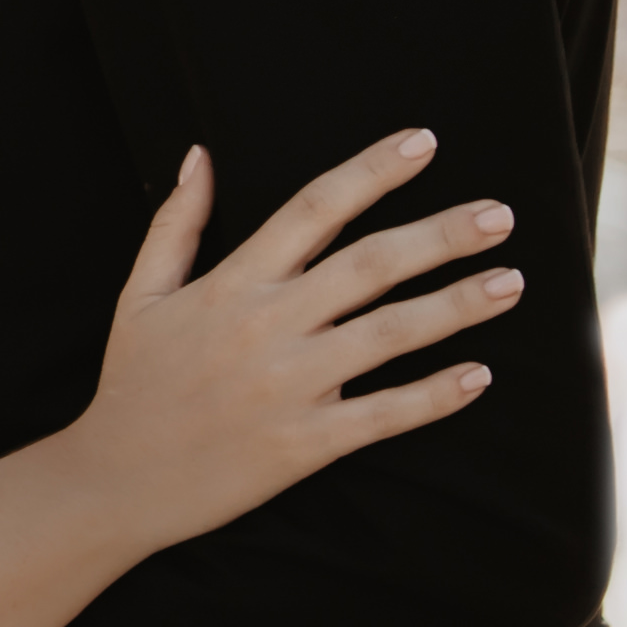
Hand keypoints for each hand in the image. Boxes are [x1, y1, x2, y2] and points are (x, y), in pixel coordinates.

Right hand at [66, 128, 518, 551]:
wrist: (115, 482)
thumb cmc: (132, 382)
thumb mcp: (140, 293)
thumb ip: (176, 222)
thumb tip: (201, 154)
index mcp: (232, 283)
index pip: (314, 209)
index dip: (372, 172)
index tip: (425, 143)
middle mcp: (268, 326)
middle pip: (370, 266)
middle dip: (440, 235)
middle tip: (500, 215)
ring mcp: (290, 386)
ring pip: (389, 335)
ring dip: (456, 305)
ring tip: (510, 282)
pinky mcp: (304, 443)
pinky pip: (382, 415)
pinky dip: (434, 396)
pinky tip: (478, 375)